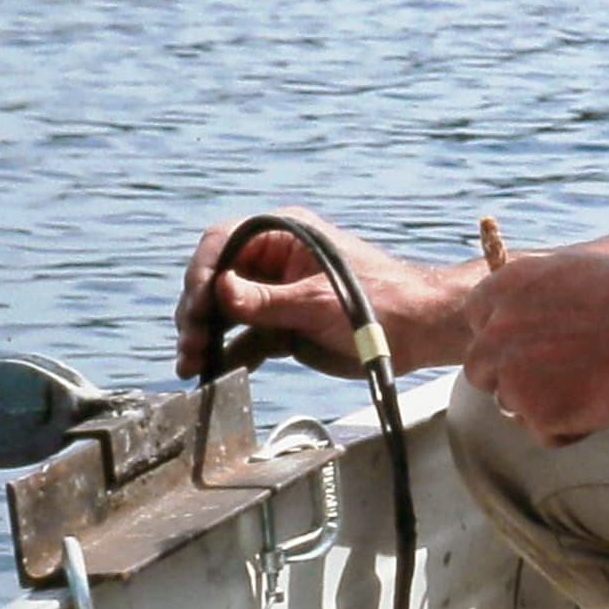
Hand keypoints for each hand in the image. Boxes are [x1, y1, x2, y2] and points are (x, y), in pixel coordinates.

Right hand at [175, 213, 458, 379]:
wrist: (417, 332)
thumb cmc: (377, 302)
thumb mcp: (317, 301)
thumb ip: (266, 300)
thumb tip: (219, 290)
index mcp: (283, 234)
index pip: (225, 241)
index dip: (203, 270)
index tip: (197, 303)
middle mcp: (273, 259)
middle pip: (217, 279)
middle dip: (198, 311)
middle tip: (191, 343)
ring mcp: (275, 294)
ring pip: (225, 313)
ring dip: (205, 338)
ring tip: (191, 365)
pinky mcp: (282, 326)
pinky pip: (245, 339)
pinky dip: (227, 356)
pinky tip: (209, 374)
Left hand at [463, 248, 608, 442]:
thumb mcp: (572, 273)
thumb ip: (535, 297)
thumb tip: (523, 321)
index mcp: (503, 288)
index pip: (476, 320)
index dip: (504, 338)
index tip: (532, 346)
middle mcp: (496, 332)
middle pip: (481, 370)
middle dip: (511, 379)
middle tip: (559, 378)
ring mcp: (513, 376)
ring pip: (512, 405)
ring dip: (544, 404)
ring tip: (596, 382)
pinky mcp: (538, 414)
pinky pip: (546, 434)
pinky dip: (572, 428)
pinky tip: (605, 399)